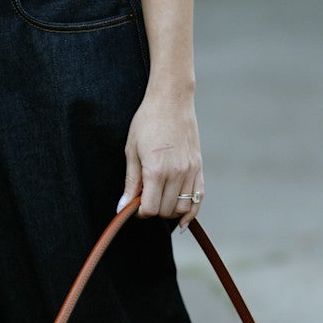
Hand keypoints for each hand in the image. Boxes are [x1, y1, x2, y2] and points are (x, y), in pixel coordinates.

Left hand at [118, 86, 203, 228]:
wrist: (172, 101)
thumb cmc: (147, 122)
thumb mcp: (131, 150)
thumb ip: (130, 182)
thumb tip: (122, 207)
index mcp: (156, 170)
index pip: (150, 209)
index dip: (139, 212)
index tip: (133, 206)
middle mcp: (177, 173)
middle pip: (166, 210)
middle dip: (153, 211)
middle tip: (144, 200)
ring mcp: (191, 171)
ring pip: (183, 208)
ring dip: (169, 211)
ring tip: (159, 201)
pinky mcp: (199, 167)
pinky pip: (199, 199)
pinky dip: (191, 212)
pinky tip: (183, 222)